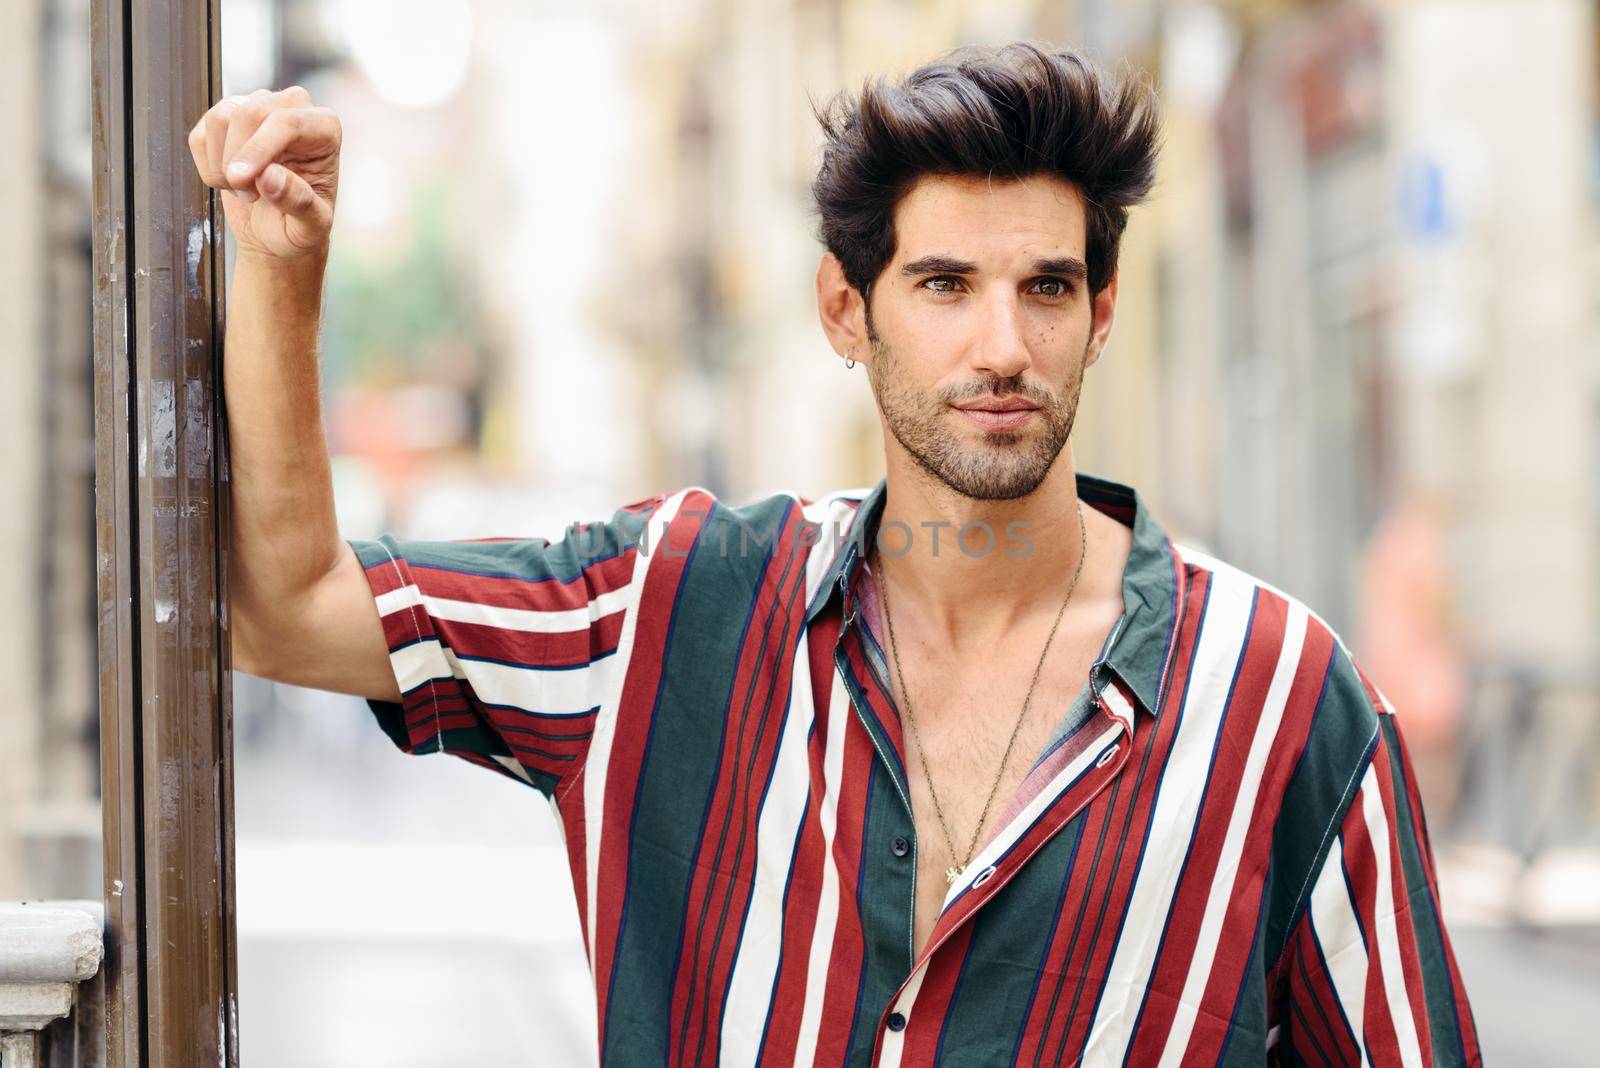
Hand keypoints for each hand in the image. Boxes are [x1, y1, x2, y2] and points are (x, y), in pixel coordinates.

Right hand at [188, 86, 340, 264]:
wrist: (275, 232)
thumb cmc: (299, 228)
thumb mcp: (310, 228)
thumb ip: (299, 203)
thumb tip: (270, 175)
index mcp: (324, 129)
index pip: (286, 121)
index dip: (258, 149)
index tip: (239, 180)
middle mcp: (293, 108)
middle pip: (249, 113)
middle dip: (238, 160)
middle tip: (249, 196)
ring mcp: (257, 108)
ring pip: (220, 118)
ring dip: (222, 165)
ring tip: (245, 191)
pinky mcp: (226, 119)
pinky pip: (200, 135)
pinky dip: (207, 166)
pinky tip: (229, 183)